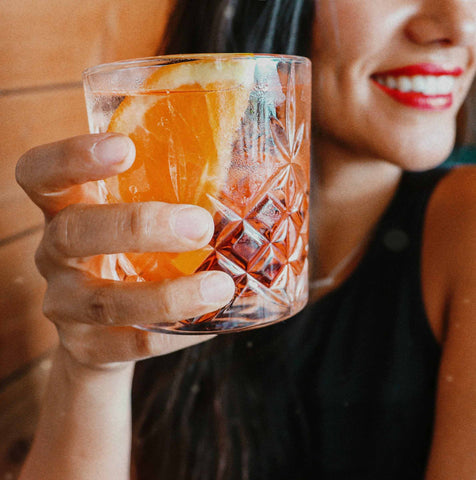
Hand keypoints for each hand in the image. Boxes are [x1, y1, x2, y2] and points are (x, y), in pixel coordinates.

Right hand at [16, 133, 234, 369]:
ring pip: (104, 301)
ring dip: (167, 295)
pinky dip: (176, 334)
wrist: (102, 329)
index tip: (124, 148)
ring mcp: (66, 304)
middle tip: (199, 225)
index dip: (71, 157)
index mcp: (64, 210)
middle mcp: (55, 255)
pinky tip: (212, 322)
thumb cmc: (128, 255)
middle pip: (73, 233)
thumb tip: (246, 169)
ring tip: (220, 286)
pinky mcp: (88, 347)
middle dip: (137, 226)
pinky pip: (132, 344)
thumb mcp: (135, 218)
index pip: (41, 174)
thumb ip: (166, 193)